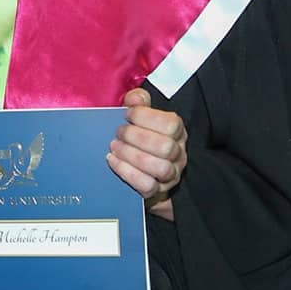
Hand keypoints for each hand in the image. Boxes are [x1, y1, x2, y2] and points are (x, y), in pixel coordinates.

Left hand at [107, 88, 186, 220]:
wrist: (139, 166)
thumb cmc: (139, 134)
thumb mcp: (140, 114)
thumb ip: (138, 101)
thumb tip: (135, 98)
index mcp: (177, 131)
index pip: (171, 124)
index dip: (146, 117)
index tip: (127, 114)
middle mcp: (178, 153)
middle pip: (166, 147)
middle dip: (136, 138)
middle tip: (118, 133)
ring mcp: (170, 174)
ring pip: (160, 168)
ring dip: (132, 156)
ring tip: (114, 147)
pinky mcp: (157, 190)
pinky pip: (147, 186)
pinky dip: (127, 173)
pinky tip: (113, 161)